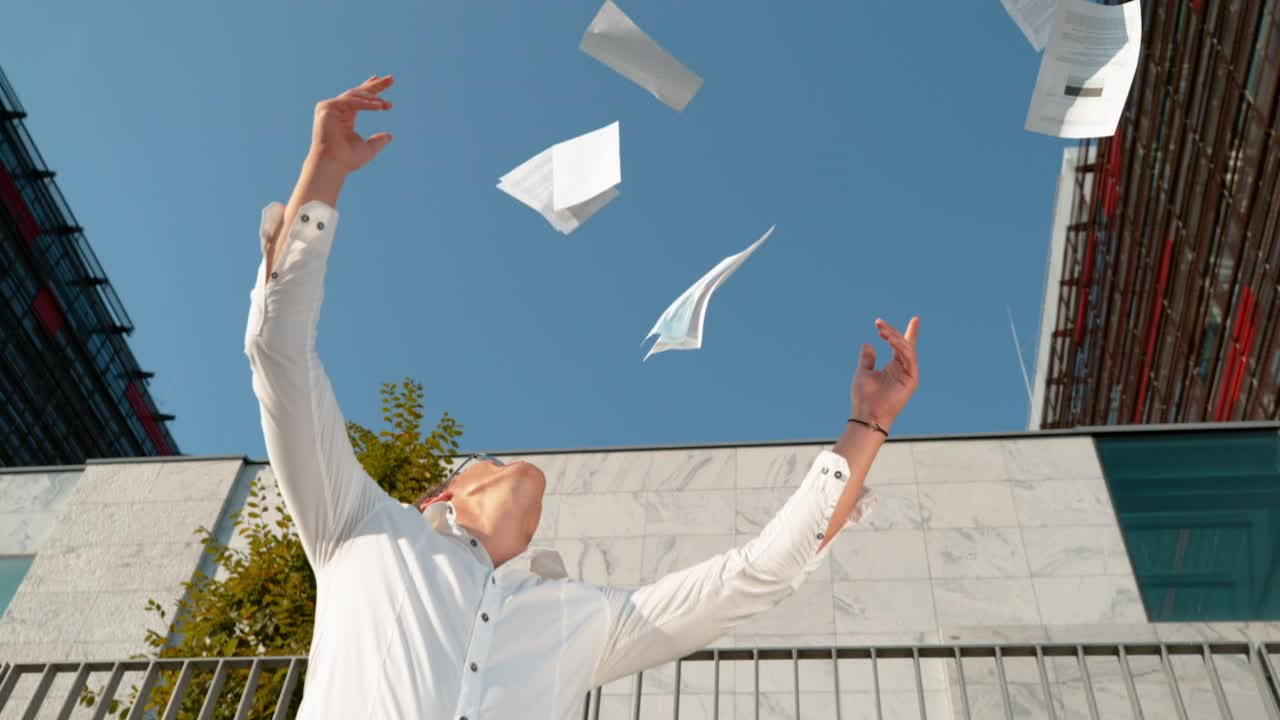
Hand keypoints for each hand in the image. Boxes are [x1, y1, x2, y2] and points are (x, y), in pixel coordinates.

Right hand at [309, 75, 394, 172]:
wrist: (334, 163)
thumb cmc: (348, 159)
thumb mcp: (369, 148)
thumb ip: (378, 141)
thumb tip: (390, 136)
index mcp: (346, 117)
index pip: (360, 99)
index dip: (373, 90)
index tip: (386, 82)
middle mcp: (338, 109)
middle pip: (358, 92)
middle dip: (375, 86)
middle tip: (391, 79)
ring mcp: (330, 107)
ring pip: (355, 96)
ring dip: (373, 99)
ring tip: (388, 105)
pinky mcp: (326, 107)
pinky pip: (350, 101)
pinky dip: (365, 103)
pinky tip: (379, 106)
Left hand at [850, 317, 919, 431]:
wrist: (867, 413)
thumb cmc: (864, 396)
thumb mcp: (863, 372)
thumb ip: (868, 358)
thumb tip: (868, 343)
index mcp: (894, 367)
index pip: (902, 346)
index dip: (908, 333)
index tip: (915, 319)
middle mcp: (903, 369)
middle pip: (904, 344)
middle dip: (893, 332)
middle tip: (879, 324)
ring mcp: (909, 374)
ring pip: (907, 349)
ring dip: (895, 338)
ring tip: (882, 331)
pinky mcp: (912, 380)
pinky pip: (909, 358)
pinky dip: (901, 347)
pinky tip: (890, 340)